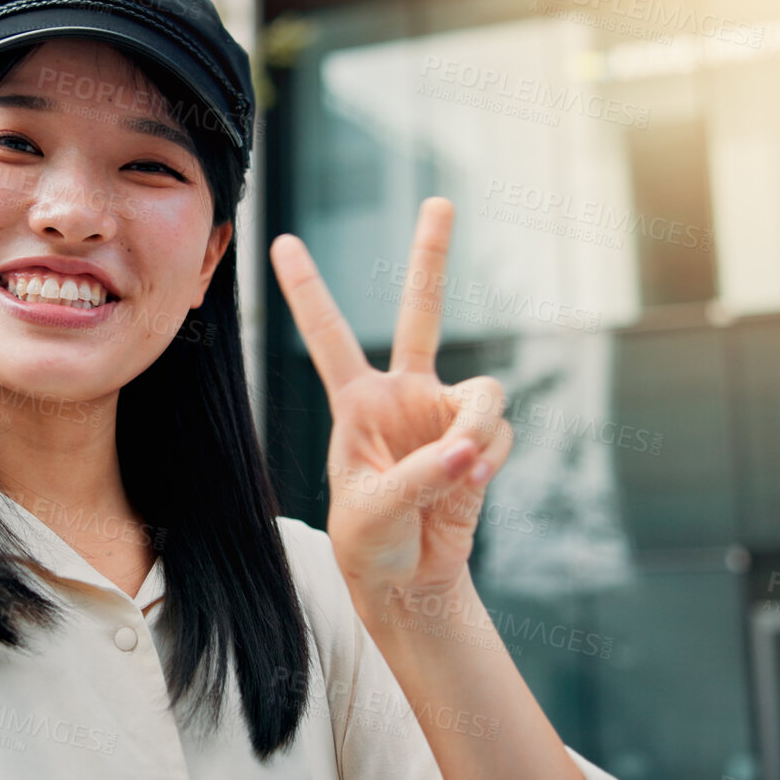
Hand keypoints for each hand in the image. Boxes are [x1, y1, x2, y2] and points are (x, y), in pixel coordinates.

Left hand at [268, 198, 512, 600]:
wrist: (410, 578)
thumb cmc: (371, 543)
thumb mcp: (373, 511)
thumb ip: (420, 476)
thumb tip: (468, 451)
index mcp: (357, 403)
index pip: (328, 335)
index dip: (307, 290)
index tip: (281, 241)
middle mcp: (402, 394)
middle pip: (421, 311)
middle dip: (432, 256)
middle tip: (439, 200)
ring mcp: (442, 413)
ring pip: (485, 393)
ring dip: (479, 434)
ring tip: (462, 474)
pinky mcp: (478, 439)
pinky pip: (498, 435)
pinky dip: (489, 462)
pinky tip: (469, 487)